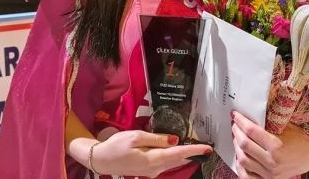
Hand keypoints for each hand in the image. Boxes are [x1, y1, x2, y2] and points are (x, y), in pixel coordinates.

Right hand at [91, 131, 212, 177]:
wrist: (100, 160)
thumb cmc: (116, 146)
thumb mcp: (136, 137)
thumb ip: (156, 139)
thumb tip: (175, 140)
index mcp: (153, 159)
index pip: (178, 153)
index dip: (194, 150)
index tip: (208, 148)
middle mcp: (155, 169)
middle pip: (178, 159)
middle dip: (192, 153)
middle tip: (206, 146)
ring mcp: (152, 171)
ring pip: (173, 162)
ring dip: (184, 155)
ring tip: (196, 147)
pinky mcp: (148, 170)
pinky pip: (166, 163)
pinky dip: (174, 157)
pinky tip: (178, 151)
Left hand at [231, 111, 308, 178]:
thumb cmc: (300, 140)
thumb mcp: (288, 127)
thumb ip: (272, 122)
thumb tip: (253, 112)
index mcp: (276, 145)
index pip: (251, 131)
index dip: (241, 121)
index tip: (235, 115)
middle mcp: (271, 161)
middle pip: (244, 144)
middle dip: (236, 132)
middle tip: (235, 125)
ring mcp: (269, 173)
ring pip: (243, 160)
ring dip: (236, 147)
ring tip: (236, 138)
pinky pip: (247, 175)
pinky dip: (240, 166)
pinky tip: (239, 156)